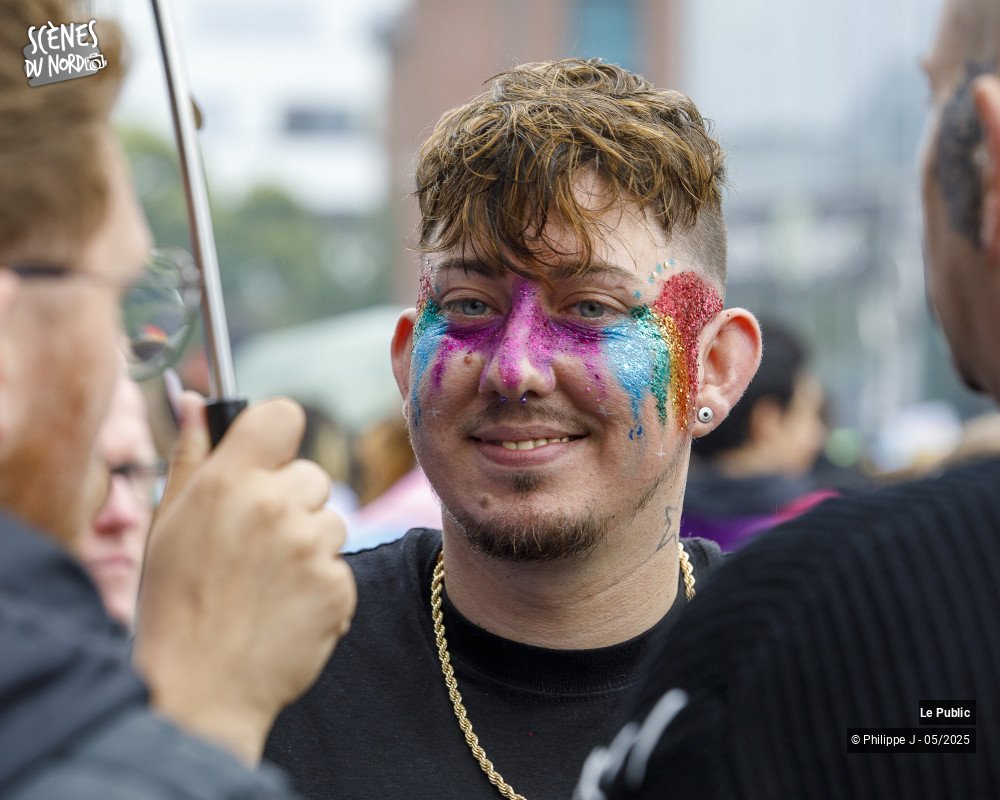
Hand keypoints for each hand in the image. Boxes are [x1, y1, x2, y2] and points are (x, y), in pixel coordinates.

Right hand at [133, 393, 355, 763]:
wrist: (198, 691)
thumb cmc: (174, 605)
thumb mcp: (167, 525)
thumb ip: (192, 456)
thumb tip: (199, 401)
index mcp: (228, 481)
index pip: (283, 415)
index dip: (278, 435)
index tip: (269, 459)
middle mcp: (274, 505)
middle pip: (313, 475)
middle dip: (292, 503)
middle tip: (256, 547)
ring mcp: (310, 547)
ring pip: (332, 522)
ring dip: (309, 546)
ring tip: (267, 585)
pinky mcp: (338, 586)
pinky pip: (340, 568)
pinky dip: (321, 587)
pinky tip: (285, 611)